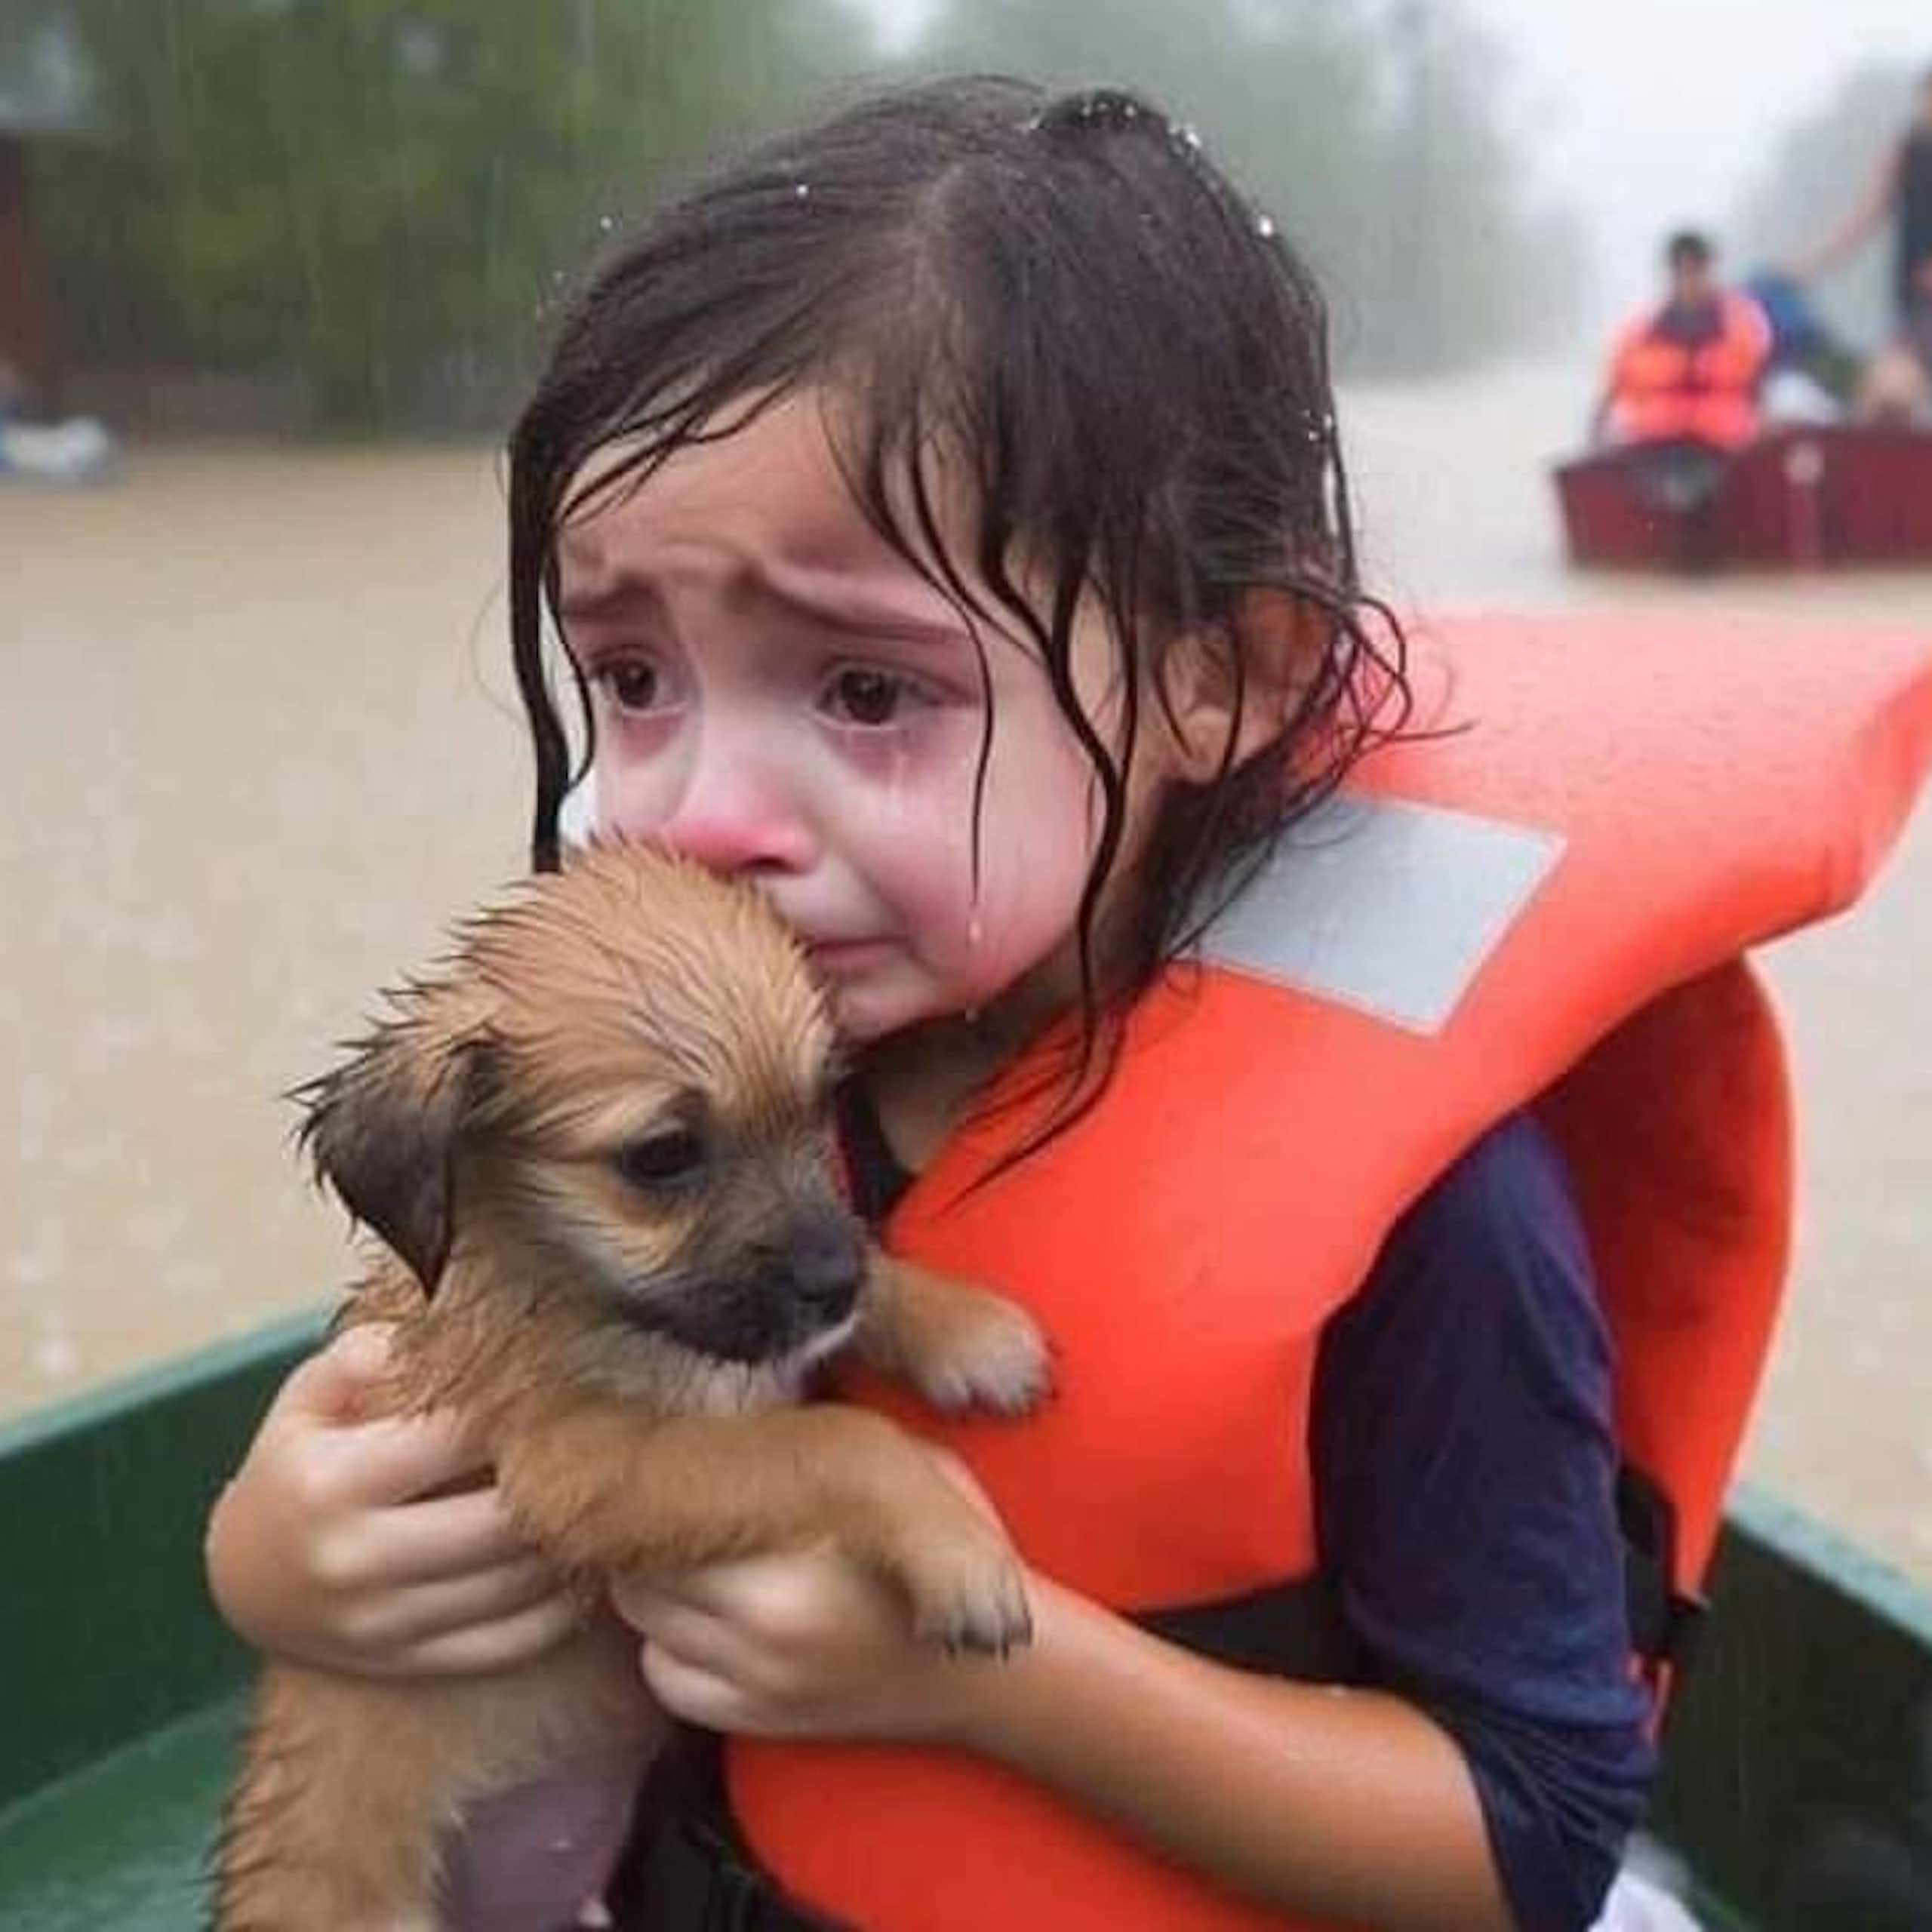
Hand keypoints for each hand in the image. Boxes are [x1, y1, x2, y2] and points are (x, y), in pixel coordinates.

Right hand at [204, 1324, 579, 1676]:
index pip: (458, 1437)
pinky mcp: (410, 1663)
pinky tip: (576, 1560)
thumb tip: (436, 1332)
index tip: (554, 1385)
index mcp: (333, 1482)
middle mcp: (356, 1560)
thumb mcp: (309, 1398)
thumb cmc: (298, 1466)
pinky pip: (513, 1640)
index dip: (519, 1407)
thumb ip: (367, 1355)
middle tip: (592, 1444)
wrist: (241, 1582)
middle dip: (559, 1479)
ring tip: (593, 1496)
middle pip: (502, 1519)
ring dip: (568, 1538)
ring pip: (518, 1583)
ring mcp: (384, 1623)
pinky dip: (561, 1604)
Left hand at [611, 1449, 1020, 1747]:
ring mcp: (753, 1684)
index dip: (671, 1482)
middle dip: (656, 1533)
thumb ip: (820, 1445)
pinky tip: (715, 1618)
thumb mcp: (905, 1469)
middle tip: (692, 1500)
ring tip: (707, 1552)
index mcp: (788, 1568)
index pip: (668, 1518)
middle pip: (642, 1572)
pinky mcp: (753, 1722)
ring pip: (642, 1621)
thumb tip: (740, 1394)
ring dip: (660, 1586)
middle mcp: (758, 1635)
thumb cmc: (956, 1552)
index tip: (687, 1458)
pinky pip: (664, 1677)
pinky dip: (673, 1647)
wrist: (999, 1672)